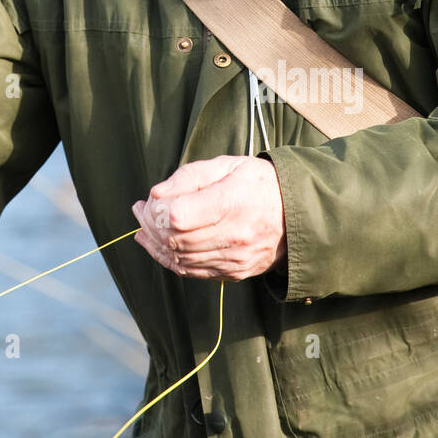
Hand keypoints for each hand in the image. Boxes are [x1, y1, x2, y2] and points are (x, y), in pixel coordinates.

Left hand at [132, 155, 286, 280]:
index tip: (151, 200)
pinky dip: (169, 259)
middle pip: (175, 239)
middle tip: (141, 210)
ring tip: (144, 225)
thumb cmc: (257, 182)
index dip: (157, 210)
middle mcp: (234, 236)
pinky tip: (157, 244)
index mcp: (232, 203)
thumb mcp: (226, 165)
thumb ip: (188, 176)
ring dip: (155, 243)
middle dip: (150, 225)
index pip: (179, 216)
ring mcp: (235, 259)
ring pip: (180, 259)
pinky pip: (192, 272)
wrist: (296, 214)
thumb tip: (156, 195)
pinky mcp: (234, 273)